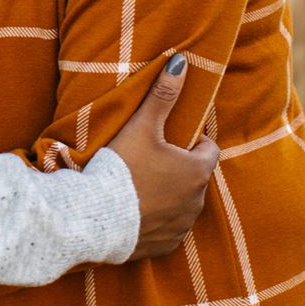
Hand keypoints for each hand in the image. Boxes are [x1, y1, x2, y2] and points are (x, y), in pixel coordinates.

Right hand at [105, 56, 219, 260]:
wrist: (95, 219)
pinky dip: (158, 219)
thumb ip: (163, 94)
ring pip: (184, 203)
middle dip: (180, 168)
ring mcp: (181, 227)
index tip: (172, 138)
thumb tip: (182, 60)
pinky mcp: (165, 246)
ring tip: (142, 184)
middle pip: (196, 177)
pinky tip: (137, 210)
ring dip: (170, 194)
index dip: (193, 141)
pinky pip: (169, 228)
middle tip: (151, 158)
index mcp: (196, 171)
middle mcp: (196, 202)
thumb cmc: (121, 168)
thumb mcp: (141, 126)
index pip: (209, 150)